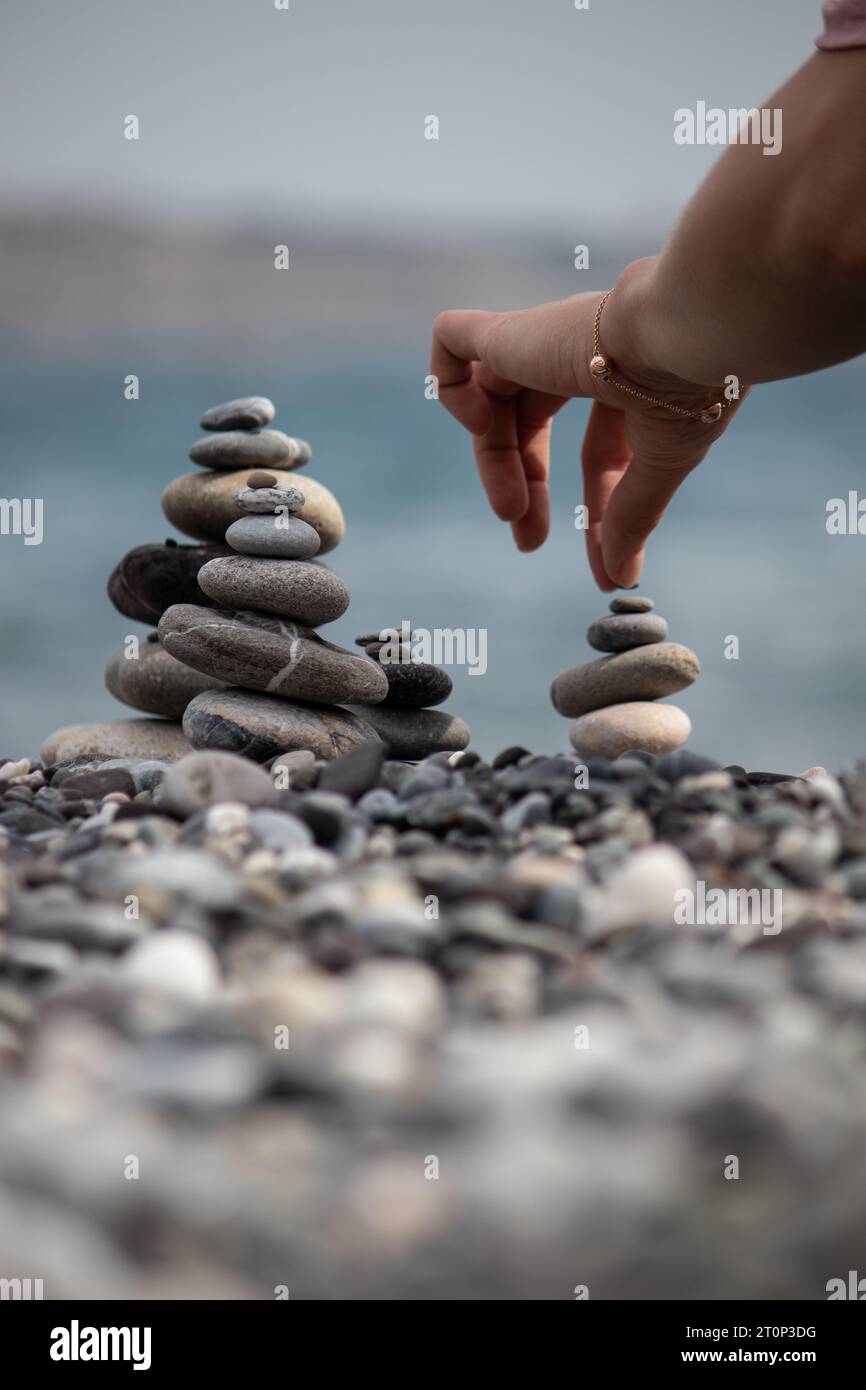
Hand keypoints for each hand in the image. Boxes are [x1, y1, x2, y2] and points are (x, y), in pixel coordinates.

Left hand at [430, 259, 744, 589]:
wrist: (685, 331)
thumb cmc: (690, 388)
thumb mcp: (662, 464)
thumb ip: (634, 516)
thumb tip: (620, 576)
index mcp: (630, 379)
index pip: (597, 448)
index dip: (596, 507)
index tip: (602, 565)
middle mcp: (583, 353)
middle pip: (531, 423)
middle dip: (526, 484)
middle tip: (528, 542)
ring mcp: (543, 338)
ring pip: (491, 395)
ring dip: (493, 462)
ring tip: (508, 510)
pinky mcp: (510, 329)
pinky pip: (451, 338)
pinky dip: (450, 385)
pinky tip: (479, 423)